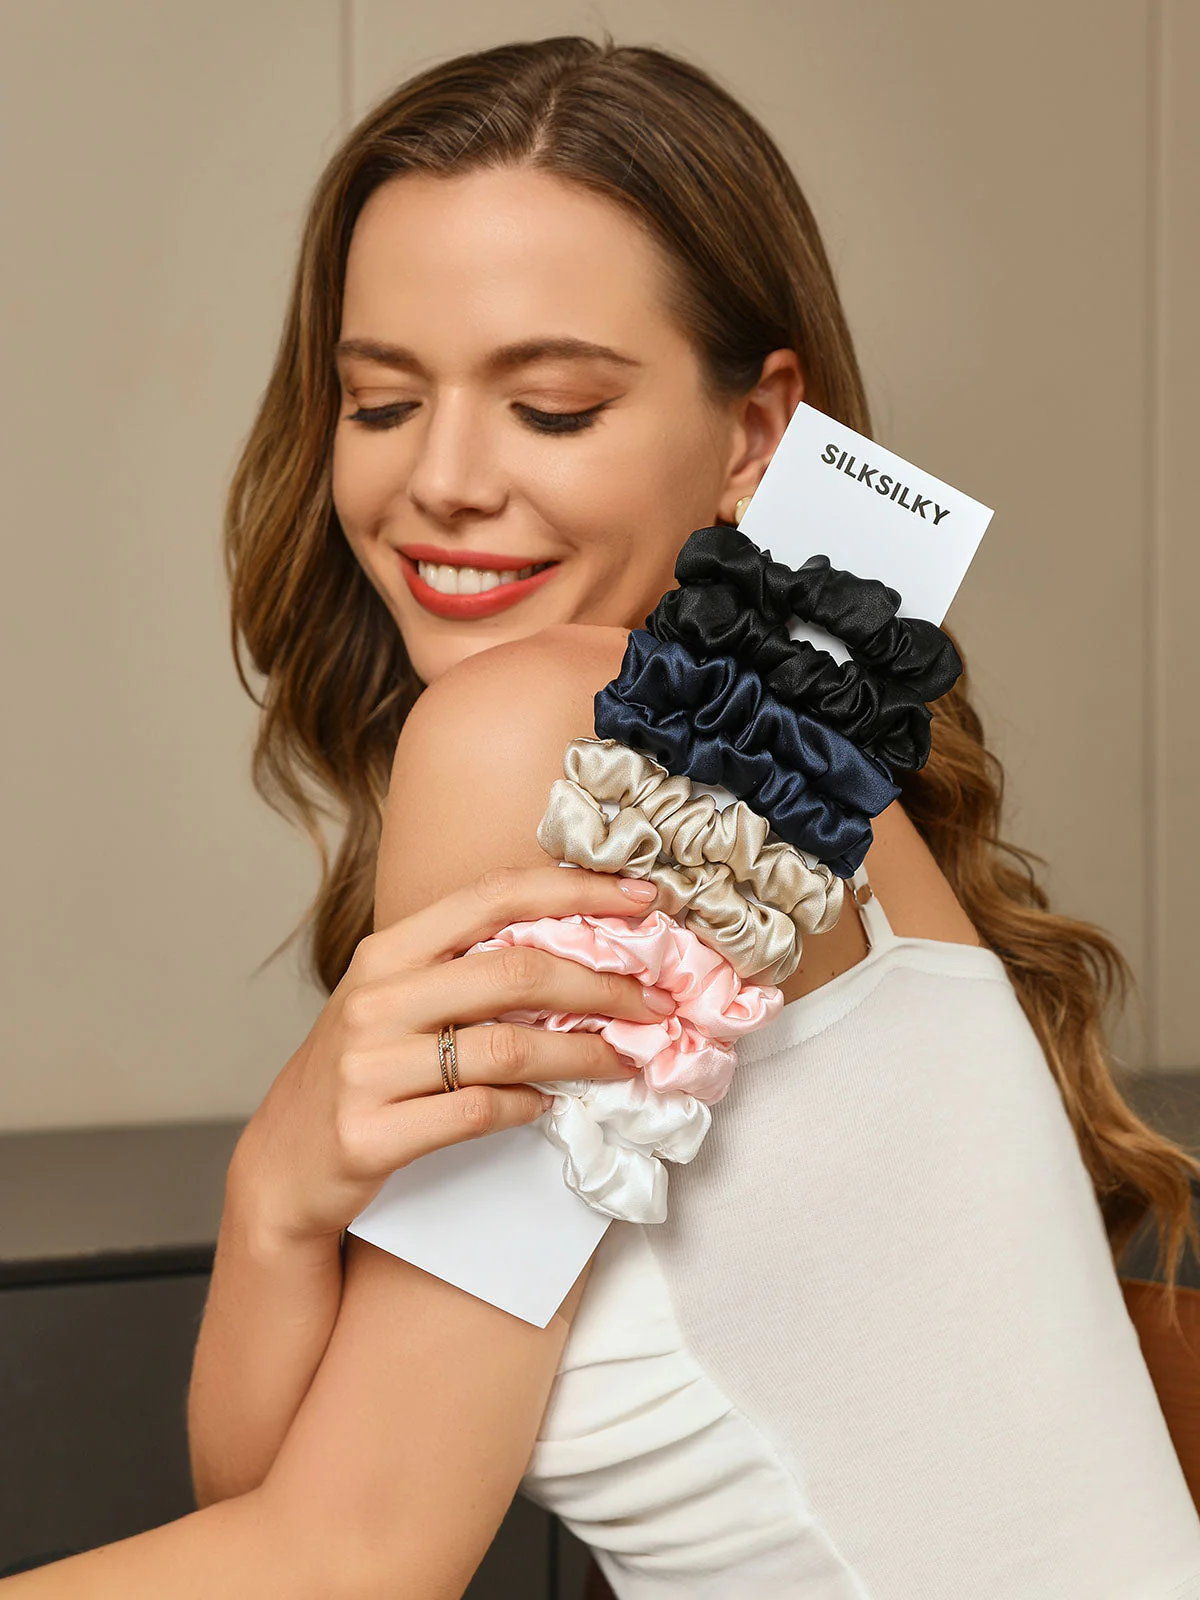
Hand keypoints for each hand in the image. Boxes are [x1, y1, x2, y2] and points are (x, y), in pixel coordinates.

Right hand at [229, 866, 667, 1246]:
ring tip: (624, 1060)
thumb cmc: (357, 1074)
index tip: (642, 900)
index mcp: (387, 952)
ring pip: (509, 1047)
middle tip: (653, 1002)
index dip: (575, 891)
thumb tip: (578, 950)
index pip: (493, 895)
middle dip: (602, 984)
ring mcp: (370, 1066)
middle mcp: (375, 999)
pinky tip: (552, 1106)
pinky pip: (480, 1111)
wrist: (282, 1166)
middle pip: (515, 970)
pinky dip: (531, 1107)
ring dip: (584, 1055)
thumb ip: (464, 970)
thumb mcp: (394, 1003)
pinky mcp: (373, 1132)